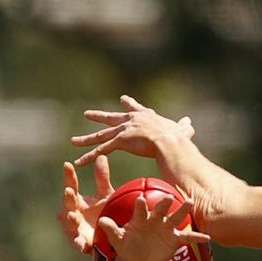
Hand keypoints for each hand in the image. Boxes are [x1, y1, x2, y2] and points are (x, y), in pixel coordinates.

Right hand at [58, 155, 113, 253]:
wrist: (111, 237)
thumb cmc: (105, 212)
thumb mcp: (105, 194)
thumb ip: (102, 178)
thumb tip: (101, 156)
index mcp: (77, 200)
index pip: (71, 185)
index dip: (68, 176)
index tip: (67, 164)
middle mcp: (72, 212)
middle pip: (67, 204)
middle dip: (67, 198)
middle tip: (69, 191)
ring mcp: (75, 228)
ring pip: (69, 224)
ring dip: (70, 220)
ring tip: (73, 216)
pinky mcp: (80, 243)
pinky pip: (77, 243)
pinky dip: (78, 243)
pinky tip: (80, 244)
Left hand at [71, 95, 194, 167]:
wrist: (171, 142)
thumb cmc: (178, 139)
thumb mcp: (182, 130)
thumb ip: (183, 127)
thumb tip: (188, 122)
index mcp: (146, 117)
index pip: (135, 109)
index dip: (129, 105)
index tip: (124, 99)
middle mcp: (131, 120)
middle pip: (110, 119)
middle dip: (98, 116)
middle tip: (87, 113)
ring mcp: (124, 130)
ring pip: (101, 136)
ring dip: (86, 139)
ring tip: (73, 141)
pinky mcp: (120, 140)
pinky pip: (100, 150)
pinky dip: (89, 157)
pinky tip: (78, 161)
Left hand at [97, 193, 207, 260]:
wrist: (138, 260)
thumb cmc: (127, 247)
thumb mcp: (118, 240)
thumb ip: (112, 230)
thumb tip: (101, 221)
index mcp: (141, 218)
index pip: (140, 209)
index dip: (140, 205)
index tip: (140, 199)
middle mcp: (156, 219)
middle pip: (161, 209)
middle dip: (165, 203)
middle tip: (169, 197)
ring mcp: (167, 228)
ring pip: (177, 217)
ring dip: (183, 210)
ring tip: (190, 202)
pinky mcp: (176, 239)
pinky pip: (188, 238)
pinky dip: (197, 237)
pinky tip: (208, 238)